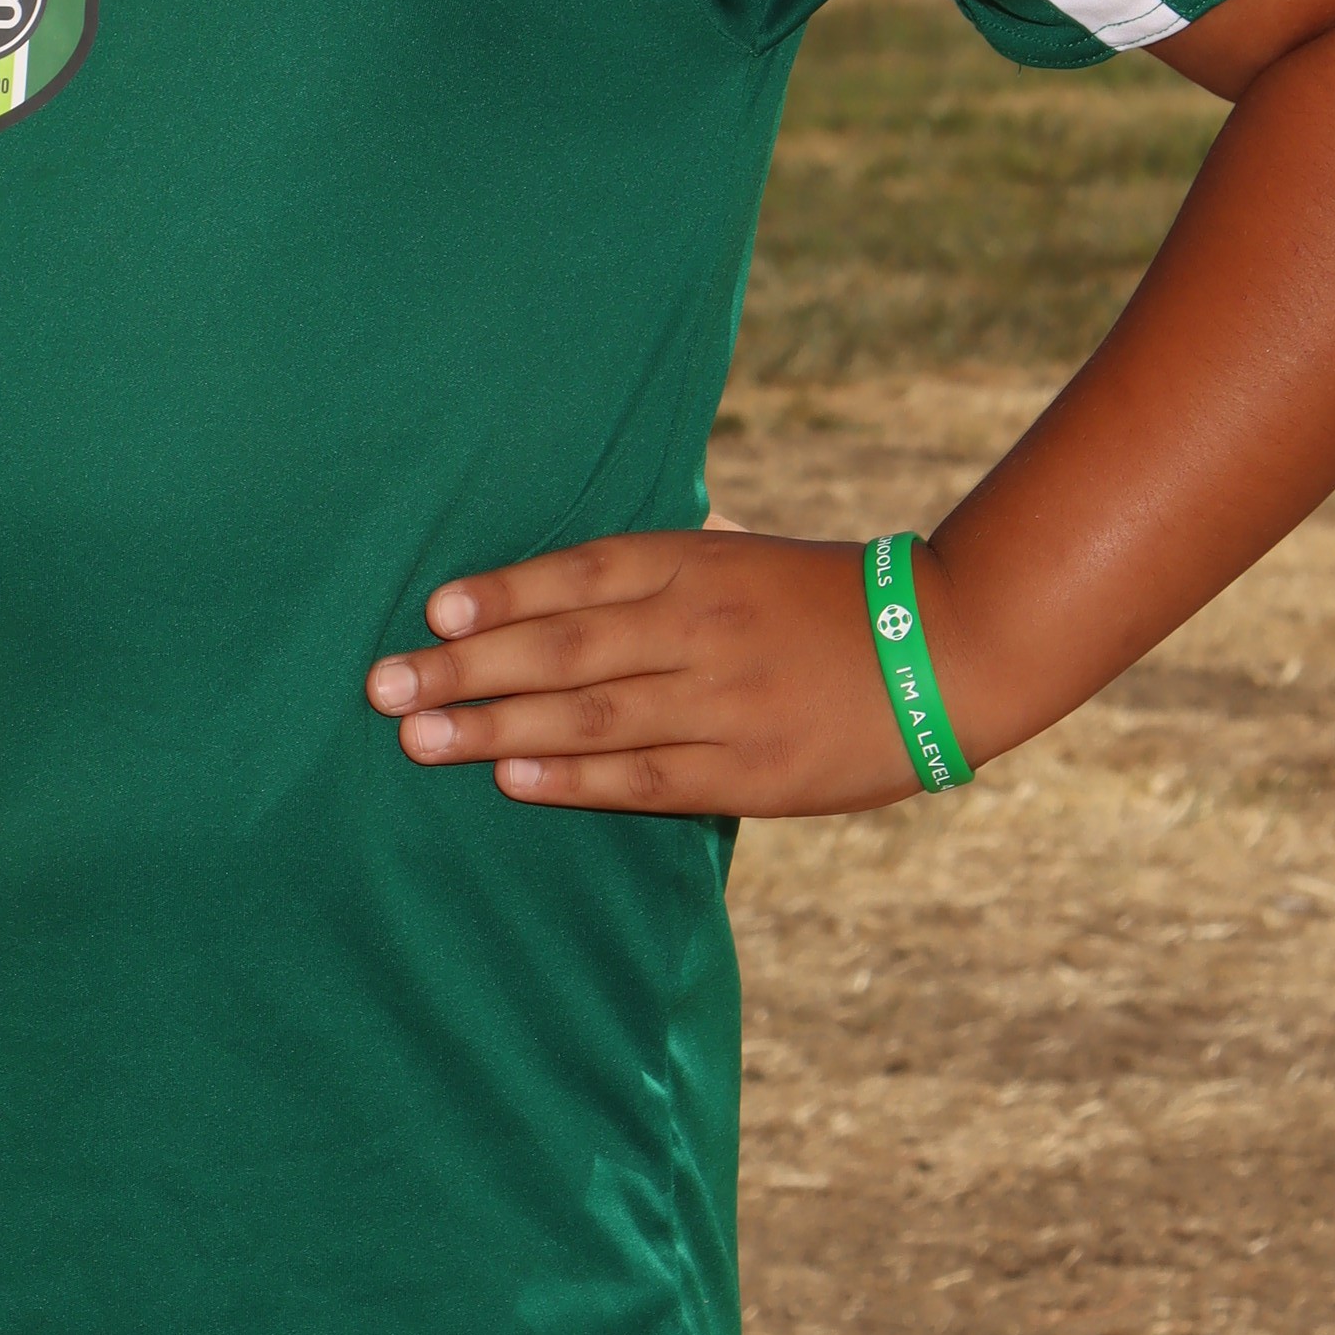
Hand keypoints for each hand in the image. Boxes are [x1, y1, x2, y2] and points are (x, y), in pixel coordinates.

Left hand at [366, 528, 925, 817]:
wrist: (951, 649)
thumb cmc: (830, 599)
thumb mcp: (746, 557)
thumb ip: (665, 567)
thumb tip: (564, 575)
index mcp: (699, 565)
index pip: (580, 574)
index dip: (503, 592)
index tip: (432, 610)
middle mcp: (701, 627)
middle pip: (562, 647)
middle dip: (464, 668)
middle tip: (382, 688)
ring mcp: (723, 703)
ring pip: (588, 715)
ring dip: (494, 726)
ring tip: (417, 739)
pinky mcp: (749, 771)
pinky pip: (643, 776)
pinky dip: (571, 777)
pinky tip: (511, 777)